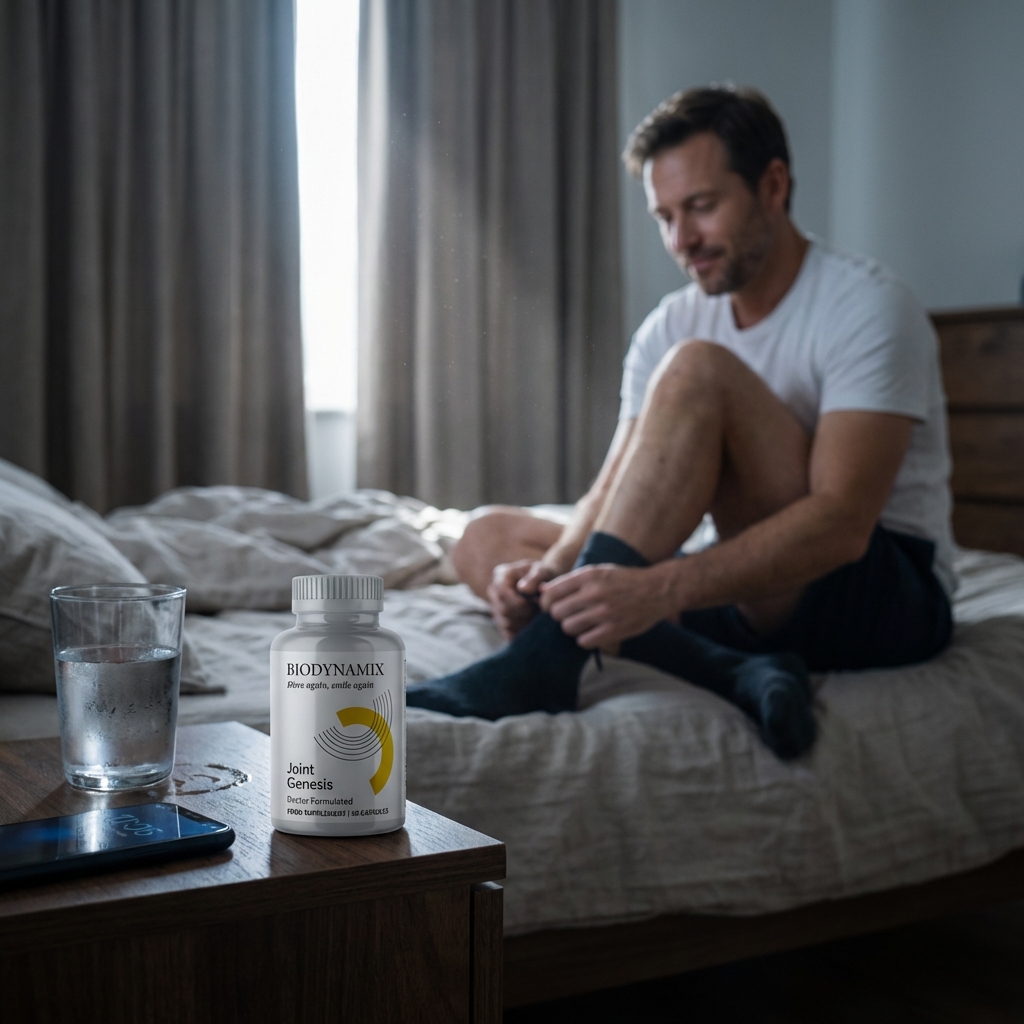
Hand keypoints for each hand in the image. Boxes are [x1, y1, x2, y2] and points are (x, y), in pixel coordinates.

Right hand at [486, 559, 556, 639]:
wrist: (548, 582)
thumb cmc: (546, 574)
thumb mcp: (544, 571)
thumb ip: (535, 579)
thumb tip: (523, 589)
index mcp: (501, 576)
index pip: (502, 593)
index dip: (519, 601)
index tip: (535, 602)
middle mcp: (494, 592)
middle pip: (503, 610)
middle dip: (524, 613)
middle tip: (539, 609)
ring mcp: (496, 608)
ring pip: (505, 624)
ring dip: (525, 623)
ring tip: (537, 614)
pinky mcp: (501, 621)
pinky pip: (507, 633)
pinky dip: (522, 631)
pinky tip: (532, 624)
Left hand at [538, 563, 675, 648]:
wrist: (657, 590)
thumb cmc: (623, 580)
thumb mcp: (598, 571)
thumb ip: (571, 581)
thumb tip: (542, 591)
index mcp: (588, 576)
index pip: (552, 593)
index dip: (547, 602)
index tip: (552, 606)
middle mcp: (594, 593)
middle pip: (557, 613)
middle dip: (560, 616)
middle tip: (570, 615)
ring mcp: (604, 613)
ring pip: (568, 628)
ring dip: (572, 628)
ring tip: (583, 623)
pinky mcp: (614, 630)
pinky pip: (584, 641)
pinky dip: (585, 639)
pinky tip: (592, 632)